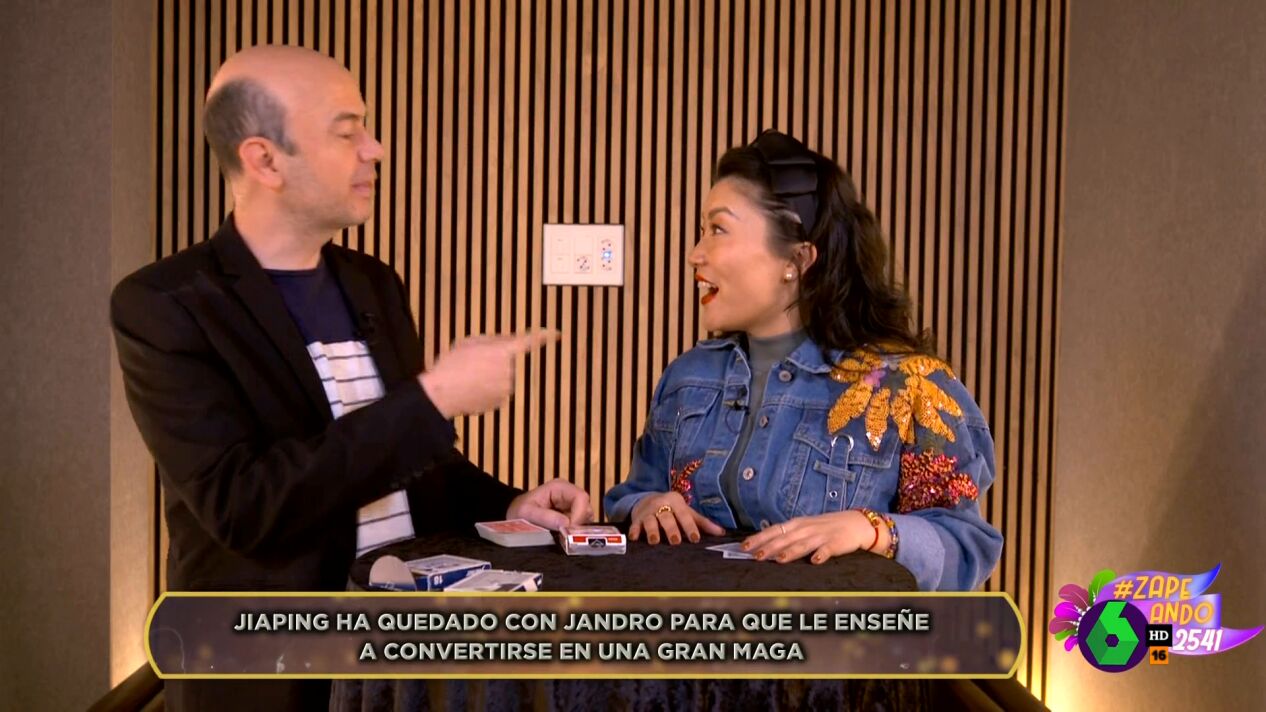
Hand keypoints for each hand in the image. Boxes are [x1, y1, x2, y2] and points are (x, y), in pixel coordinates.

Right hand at [419, 330, 557, 416]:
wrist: (442, 394)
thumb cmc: (453, 364)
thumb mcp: (471, 342)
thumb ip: (495, 340)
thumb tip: (509, 341)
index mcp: (504, 352)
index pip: (530, 342)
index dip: (544, 336)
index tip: (556, 334)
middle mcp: (511, 372)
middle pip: (514, 361)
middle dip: (502, 359)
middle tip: (480, 360)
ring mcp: (508, 389)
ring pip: (507, 377)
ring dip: (495, 374)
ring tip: (473, 374)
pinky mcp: (501, 402)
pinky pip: (500, 390)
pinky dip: (490, 388)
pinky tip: (473, 387)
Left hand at [506, 479, 593, 529]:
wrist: (514, 514)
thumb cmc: (518, 510)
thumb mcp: (526, 513)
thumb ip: (545, 517)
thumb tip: (566, 524)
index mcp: (559, 487)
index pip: (581, 497)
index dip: (580, 514)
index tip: (570, 530)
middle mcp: (568, 494)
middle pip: (586, 508)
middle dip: (579, 524)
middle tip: (566, 536)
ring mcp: (571, 505)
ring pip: (586, 518)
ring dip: (577, 529)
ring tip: (562, 536)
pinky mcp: (571, 516)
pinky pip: (580, 525)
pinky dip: (574, 532)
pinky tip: (562, 536)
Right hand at [629, 492, 724, 544]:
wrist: (647, 499)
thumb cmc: (672, 509)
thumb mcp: (687, 511)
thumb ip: (703, 522)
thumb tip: (722, 533)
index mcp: (676, 502)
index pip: (684, 515)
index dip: (690, 527)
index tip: (695, 538)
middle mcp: (661, 505)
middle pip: (667, 518)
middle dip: (671, 529)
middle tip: (675, 541)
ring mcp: (648, 511)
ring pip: (650, 521)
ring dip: (652, 531)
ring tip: (655, 541)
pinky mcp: (637, 518)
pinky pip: (634, 524)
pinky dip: (634, 531)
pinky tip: (635, 538)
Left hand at [740, 511, 879, 563]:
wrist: (855, 523)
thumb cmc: (825, 527)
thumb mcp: (804, 527)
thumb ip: (787, 536)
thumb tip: (764, 546)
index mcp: (796, 524)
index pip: (773, 530)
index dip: (759, 538)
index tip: (744, 547)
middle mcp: (806, 528)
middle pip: (785, 538)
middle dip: (770, 547)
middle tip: (756, 556)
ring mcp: (821, 535)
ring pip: (803, 544)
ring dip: (791, 552)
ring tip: (779, 560)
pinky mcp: (836, 543)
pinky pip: (827, 550)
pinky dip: (821, 554)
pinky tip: (815, 561)